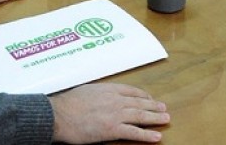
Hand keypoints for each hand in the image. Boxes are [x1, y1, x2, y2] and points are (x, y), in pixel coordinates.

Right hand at [49, 83, 168, 143]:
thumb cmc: (67, 103)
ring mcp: (115, 114)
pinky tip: (157, 136)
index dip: (142, 95)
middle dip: (153, 106)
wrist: (59, 114)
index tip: (149, 98)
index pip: (130, 91)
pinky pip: (134, 132)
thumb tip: (100, 96)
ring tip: (165, 119)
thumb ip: (96, 93)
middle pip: (139, 103)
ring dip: (155, 118)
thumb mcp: (84, 90)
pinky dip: (147, 135)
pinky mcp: (112, 129)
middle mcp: (114, 100)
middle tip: (163, 109)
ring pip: (141, 116)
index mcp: (107, 89)